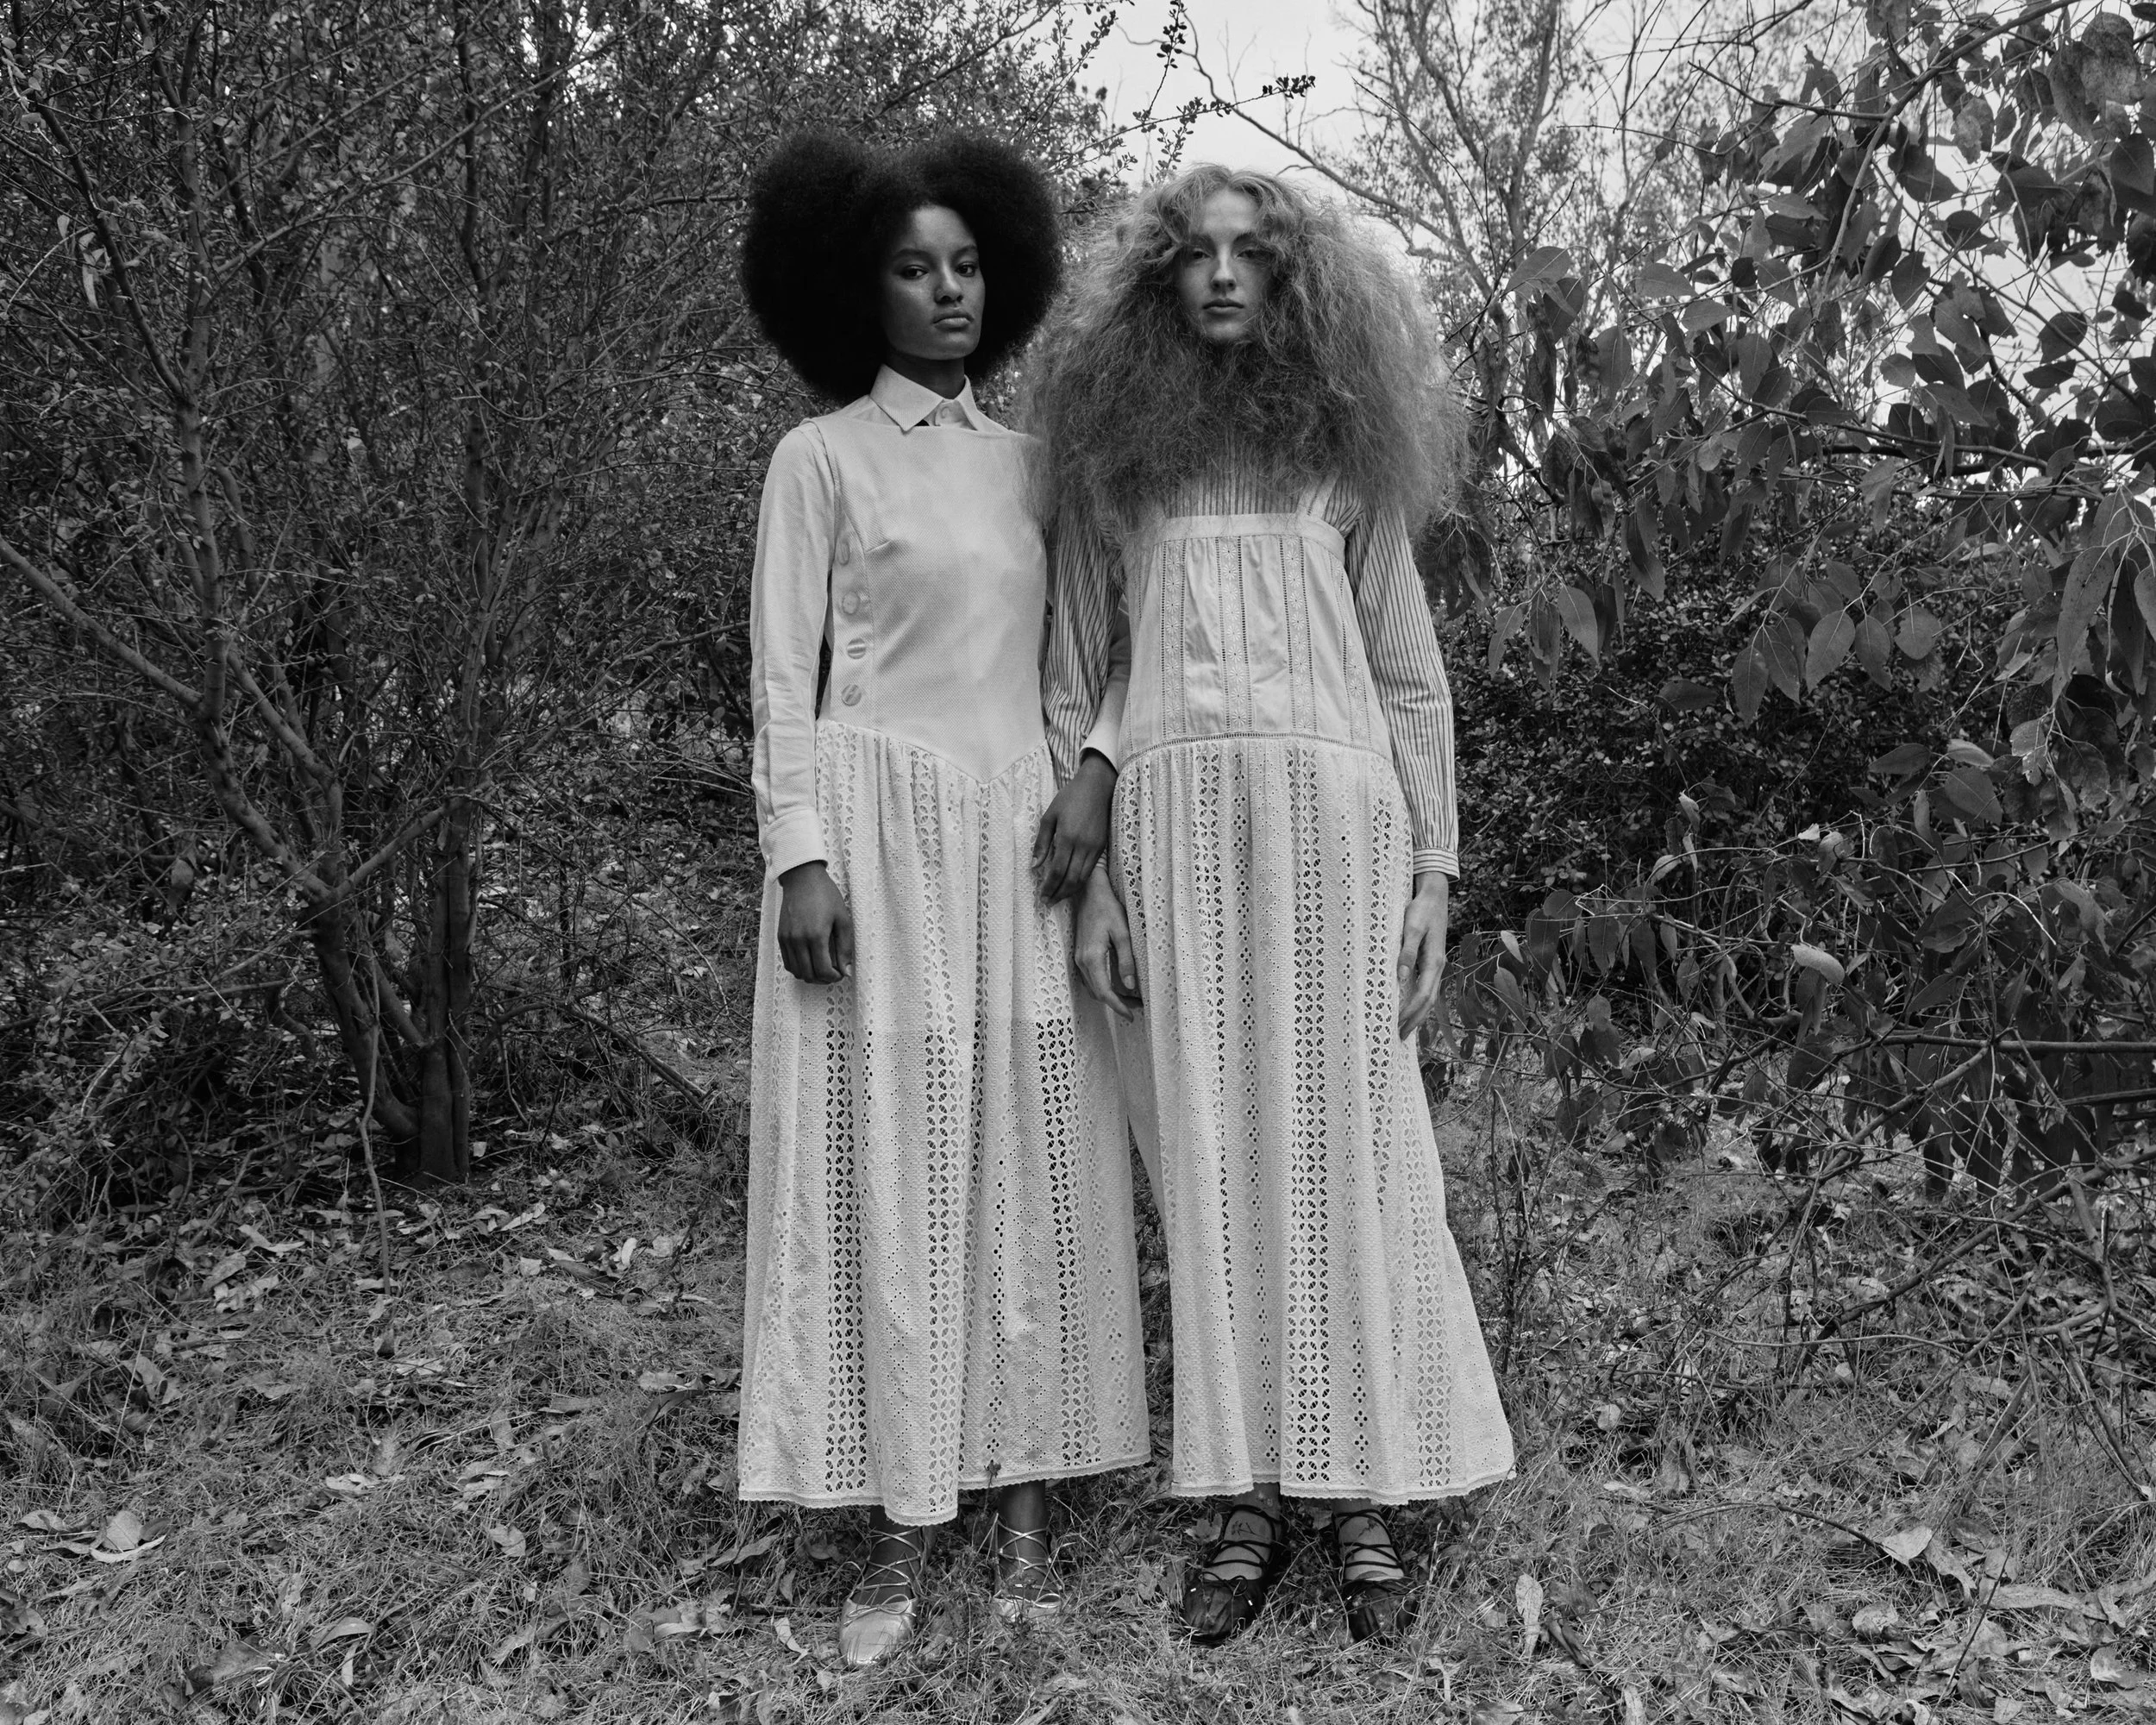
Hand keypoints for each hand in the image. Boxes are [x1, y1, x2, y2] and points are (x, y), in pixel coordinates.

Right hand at [776, 861, 853, 983]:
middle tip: (833, 973)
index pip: (823, 970)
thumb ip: (845, 947)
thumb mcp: (843, 919)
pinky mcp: (781, 937)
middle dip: (823, 979)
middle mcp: (798, 940)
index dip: (834, 977)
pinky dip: (799, 968)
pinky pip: (788, 962)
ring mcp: (787, 939)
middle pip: (809, 975)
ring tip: (822, 969)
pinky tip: (810, 961)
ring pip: (796, 972)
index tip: (841, 973)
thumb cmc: (826, 896)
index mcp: (816, 936)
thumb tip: (847, 971)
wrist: (802, 878)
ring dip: (810, 976)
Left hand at [1033, 752, 1115, 902]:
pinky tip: (1071, 883)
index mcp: (1067, 838)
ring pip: (1083, 878)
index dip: (1049, 887)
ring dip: (1070, 891)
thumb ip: (1041, 843)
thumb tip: (1034, 866)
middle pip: (1072, 879)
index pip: (1058, 871)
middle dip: (1059, 894)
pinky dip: (1080, 881)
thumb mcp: (1049, 816)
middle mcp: (1083, 846)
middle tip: (1048, 902)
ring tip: (1058, 896)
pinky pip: (1091, 870)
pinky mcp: (1102, 847)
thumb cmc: (1070, 798)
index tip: (1042, 897)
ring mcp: (1095, 847)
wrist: (1097, 787)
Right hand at [1073, 866, 1141, 1019]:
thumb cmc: (1107, 908)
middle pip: (1098, 993)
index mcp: (1092, 958)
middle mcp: (1082, 961)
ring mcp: (1078, 958)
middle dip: (1117, 1004)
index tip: (1131, 1015)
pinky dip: (1102, 986)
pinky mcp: (1080, 953)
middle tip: (1137, 1007)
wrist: (1089, 891)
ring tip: (1130, 998)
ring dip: (1110, 996)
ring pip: (1093, 987)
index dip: (1118, 1007)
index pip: (1105, 992)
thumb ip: (1126, 961)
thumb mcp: (1122, 933)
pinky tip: (1116, 984)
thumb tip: (1130, 987)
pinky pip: (1090, 978)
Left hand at [1397, 870, 1449, 1037]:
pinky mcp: (1430, 960)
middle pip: (1428, 1001)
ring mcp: (1435, 964)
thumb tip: (1401, 978)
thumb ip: (1406, 952)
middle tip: (1399, 1037)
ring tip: (1403, 1028)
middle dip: (1415, 1020)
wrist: (1434, 895)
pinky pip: (1425, 987)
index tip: (1398, 1026)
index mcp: (1434, 961)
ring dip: (1417, 1013)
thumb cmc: (1421, 910)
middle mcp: (1437, 966)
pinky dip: (1418, 1000)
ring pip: (1428, 995)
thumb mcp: (1411, 928)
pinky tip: (1408, 1005)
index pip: (1423, 996)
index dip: (1412, 1013)